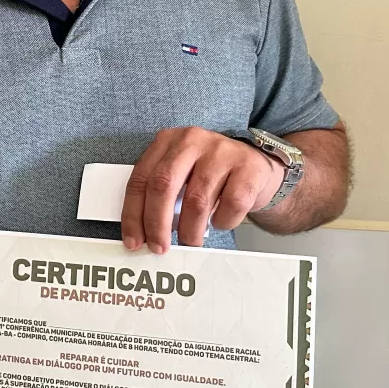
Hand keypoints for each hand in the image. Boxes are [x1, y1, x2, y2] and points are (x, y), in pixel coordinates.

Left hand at [121, 128, 284, 253]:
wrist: (255, 166)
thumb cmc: (210, 175)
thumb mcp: (181, 173)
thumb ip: (160, 194)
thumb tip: (142, 234)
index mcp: (168, 140)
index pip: (141, 179)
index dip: (133, 213)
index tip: (133, 240)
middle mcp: (192, 140)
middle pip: (163, 186)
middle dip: (157, 223)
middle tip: (159, 247)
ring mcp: (222, 152)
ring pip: (196, 200)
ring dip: (190, 230)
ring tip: (190, 240)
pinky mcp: (248, 168)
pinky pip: (230, 205)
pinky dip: (222, 222)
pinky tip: (219, 221)